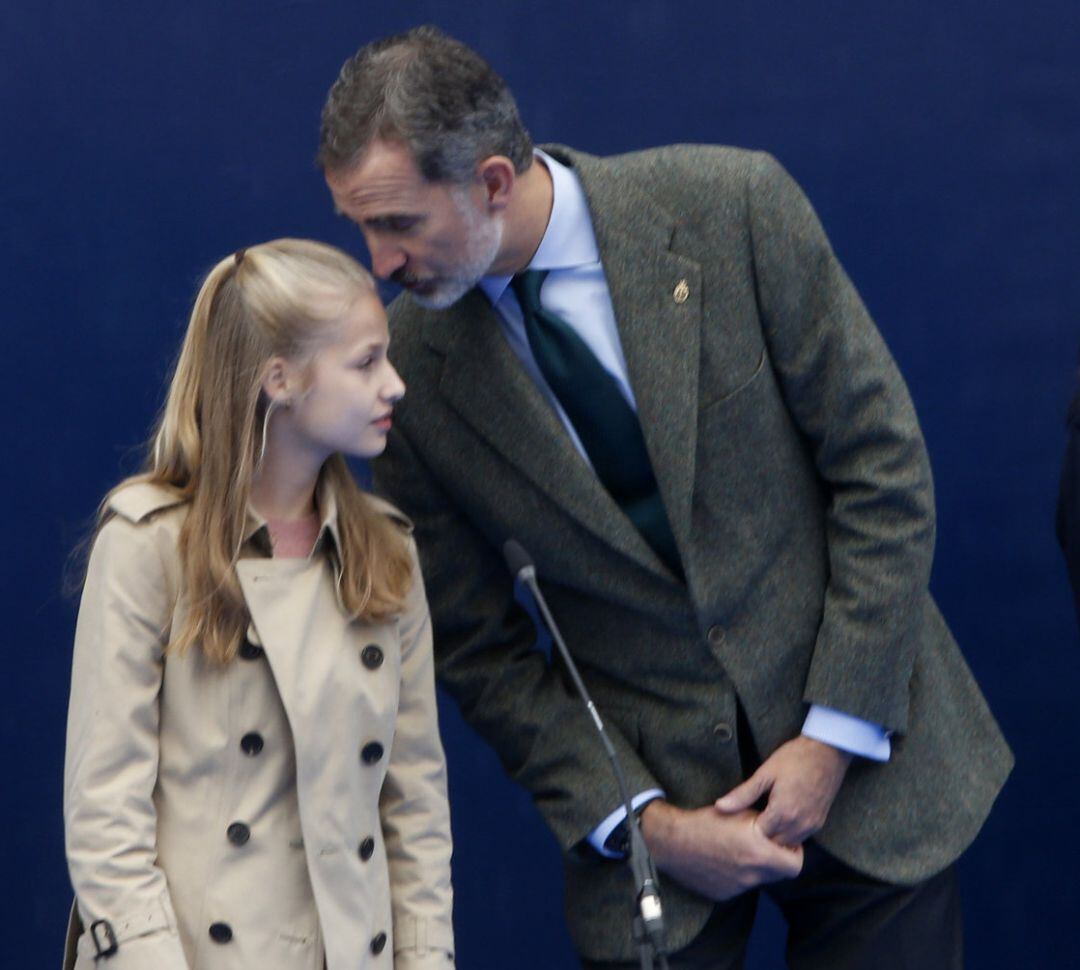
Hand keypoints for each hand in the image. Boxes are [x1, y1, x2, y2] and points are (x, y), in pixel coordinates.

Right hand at [639, 800, 802, 900]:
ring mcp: (738, 887)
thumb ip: (766, 823)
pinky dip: (738, 874)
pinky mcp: (724, 894)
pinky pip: (740, 885)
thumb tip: (781, 827)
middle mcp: (752, 874)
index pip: (795, 864)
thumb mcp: (740, 812)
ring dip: (757, 866)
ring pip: (759, 879)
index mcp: (760, 853)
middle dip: (778, 860)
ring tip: (740, 848)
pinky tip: (724, 858)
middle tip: (766, 845)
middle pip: (780, 874)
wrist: (673, 841)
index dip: (793, 852)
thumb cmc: (706, 821)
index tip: (783, 842)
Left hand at [714, 736, 851, 846]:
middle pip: (774, 845)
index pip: (759, 837)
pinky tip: (777, 822)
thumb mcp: (765, 774)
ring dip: (774, 839)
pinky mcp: (818, 822)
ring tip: (760, 824)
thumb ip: (743, 794)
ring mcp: (811, 825)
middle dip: (760, 839)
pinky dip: (788, 836)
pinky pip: (800, 838)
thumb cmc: (795, 758)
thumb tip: (719, 806)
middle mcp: (799, 825)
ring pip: (788, 845)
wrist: (827, 751)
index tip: (738, 821)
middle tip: (746, 825)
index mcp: (783, 813)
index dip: (746, 831)